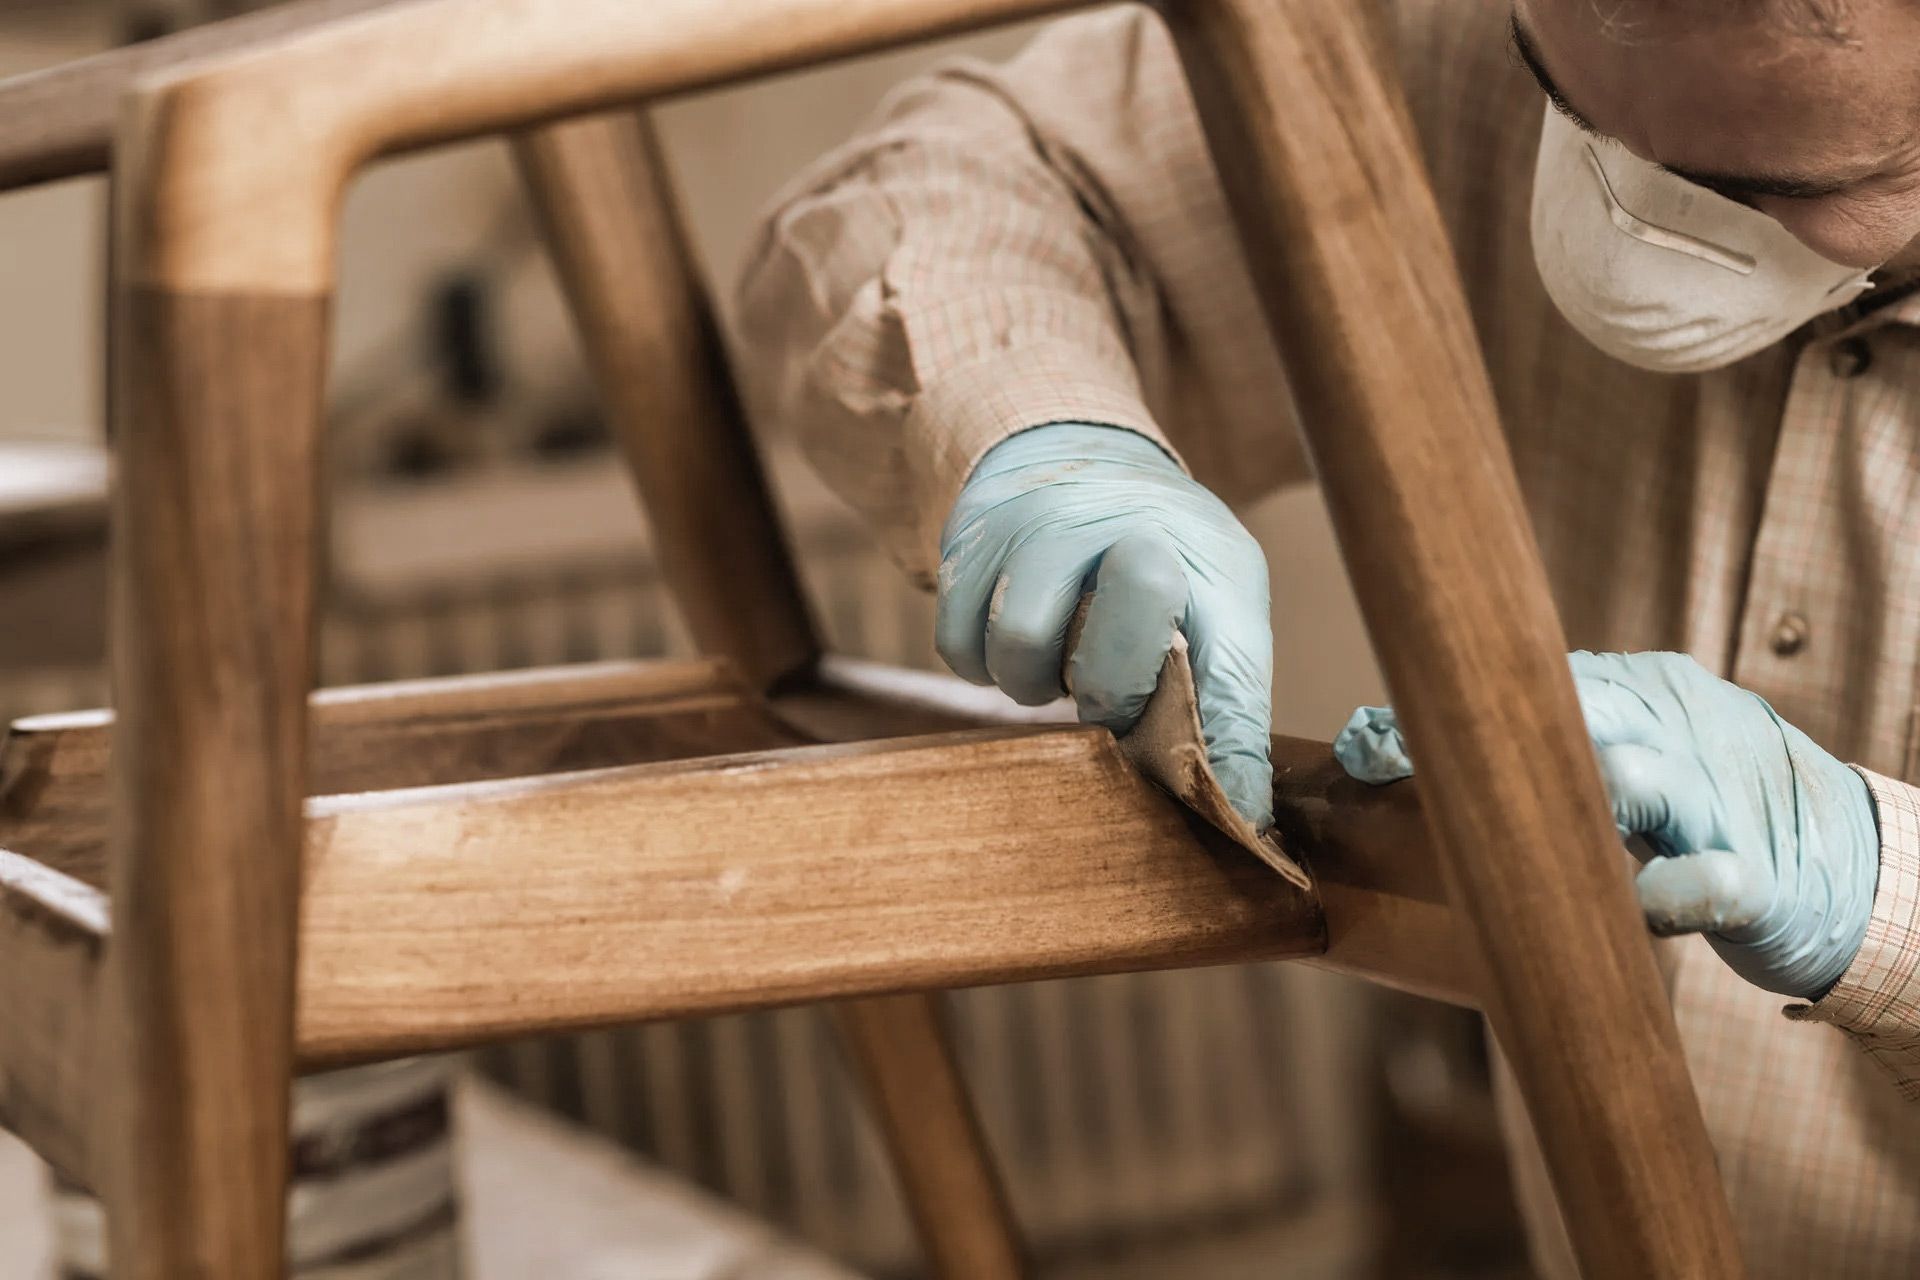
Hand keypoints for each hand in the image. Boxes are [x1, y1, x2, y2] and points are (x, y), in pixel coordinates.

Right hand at [939, 423, 1274, 826]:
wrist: (1074, 450)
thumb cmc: (1159, 554)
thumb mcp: (1217, 605)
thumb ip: (1226, 704)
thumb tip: (1240, 817)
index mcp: (1210, 556)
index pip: (1227, 670)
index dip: (1221, 754)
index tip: (1207, 802)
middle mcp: (1128, 525)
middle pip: (1107, 660)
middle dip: (1103, 697)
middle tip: (1103, 688)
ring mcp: (1043, 522)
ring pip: (1018, 649)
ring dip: (1032, 682)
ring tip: (1055, 654)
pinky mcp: (973, 533)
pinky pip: (958, 646)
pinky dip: (980, 663)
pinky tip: (1014, 635)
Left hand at [1333, 650, 1879, 998]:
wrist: (1852, 866)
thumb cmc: (1710, 808)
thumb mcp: (1633, 753)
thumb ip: (1545, 745)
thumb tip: (1392, 746)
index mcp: (1640, 691)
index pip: (1532, 679)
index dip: (1443, 708)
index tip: (1360, 740)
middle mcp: (1679, 727)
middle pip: (1569, 714)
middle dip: (1473, 739)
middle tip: (1381, 760)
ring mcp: (1723, 798)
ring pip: (1639, 779)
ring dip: (1566, 799)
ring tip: (1492, 824)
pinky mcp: (1762, 880)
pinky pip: (1709, 880)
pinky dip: (1668, 893)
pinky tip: (1633, 906)